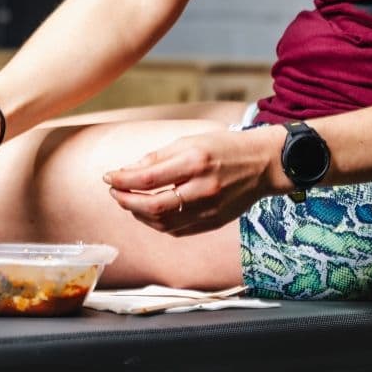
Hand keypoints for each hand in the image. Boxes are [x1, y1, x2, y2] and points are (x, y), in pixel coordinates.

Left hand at [104, 125, 285, 236]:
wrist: (263, 164)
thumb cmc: (224, 147)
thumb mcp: (189, 141)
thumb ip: (157, 157)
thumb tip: (126, 171)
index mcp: (195, 162)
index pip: (148, 179)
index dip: (122, 180)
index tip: (108, 177)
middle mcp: (202, 188)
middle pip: (153, 206)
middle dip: (126, 201)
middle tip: (114, 193)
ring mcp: (209, 209)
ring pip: (163, 223)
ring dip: (139, 215)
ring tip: (129, 202)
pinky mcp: (213, 222)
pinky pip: (177, 230)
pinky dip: (158, 224)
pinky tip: (150, 213)